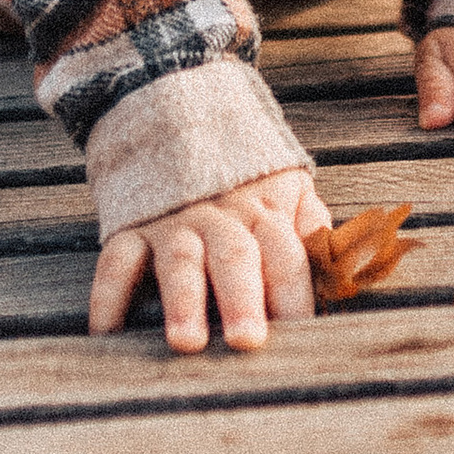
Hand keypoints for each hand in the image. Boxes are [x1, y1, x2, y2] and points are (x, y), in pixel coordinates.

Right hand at [89, 166, 332, 353]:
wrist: (180, 109)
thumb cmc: (247, 172)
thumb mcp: (289, 186)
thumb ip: (314, 228)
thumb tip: (348, 270)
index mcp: (266, 210)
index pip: (288, 255)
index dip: (296, 294)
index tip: (304, 337)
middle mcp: (221, 216)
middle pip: (236, 257)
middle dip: (243, 300)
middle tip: (247, 343)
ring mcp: (174, 220)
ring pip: (180, 260)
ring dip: (184, 302)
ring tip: (186, 343)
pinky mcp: (132, 224)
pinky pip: (117, 259)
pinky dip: (108, 295)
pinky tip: (105, 333)